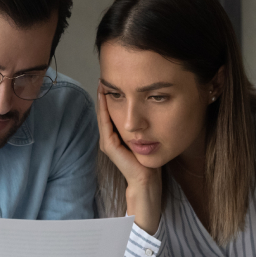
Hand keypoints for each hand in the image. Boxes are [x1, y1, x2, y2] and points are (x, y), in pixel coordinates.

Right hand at [97, 82, 162, 233]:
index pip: (112, 110)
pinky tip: (106, 95)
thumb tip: (152, 106)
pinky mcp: (111, 147)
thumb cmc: (150, 163)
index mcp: (117, 136)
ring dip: (103, 98)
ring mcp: (108, 142)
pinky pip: (106, 123)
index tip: (115, 77)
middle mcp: (110, 138)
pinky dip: (104, 108)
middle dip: (106, 92)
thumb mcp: (148, 139)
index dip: (113, 94)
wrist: (148, 183)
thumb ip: (146, 126)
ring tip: (103, 81)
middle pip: (105, 110)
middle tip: (105, 73)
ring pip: (103, 114)